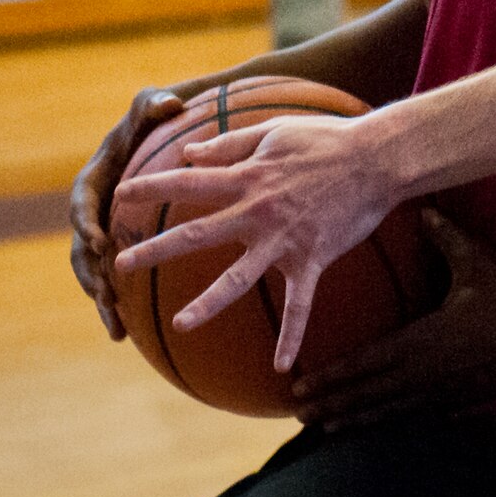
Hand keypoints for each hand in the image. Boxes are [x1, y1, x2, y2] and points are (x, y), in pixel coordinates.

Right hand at [69, 86, 186, 338]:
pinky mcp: (122, 248)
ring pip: (94, 273)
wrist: (174, 132)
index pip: (81, 202)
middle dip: (90, 275)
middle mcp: (95, 209)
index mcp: (96, 176)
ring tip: (117, 330)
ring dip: (102, 301)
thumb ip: (156, 102)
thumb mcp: (156, 102)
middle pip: (80, 248)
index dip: (85, 223)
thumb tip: (170, 103)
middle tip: (106, 296)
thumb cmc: (162, 115)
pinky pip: (116, 281)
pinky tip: (131, 336)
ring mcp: (106, 231)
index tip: (98, 243)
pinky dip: (120, 306)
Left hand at [111, 109, 401, 369]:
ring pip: (238, 278)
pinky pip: (299, 306)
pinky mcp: (312, 259)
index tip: (119, 196)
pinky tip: (282, 366)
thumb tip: (189, 154)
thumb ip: (229, 144)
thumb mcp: (274, 130)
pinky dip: (291, 337)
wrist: (376, 160)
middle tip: (120, 266)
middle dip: (155, 250)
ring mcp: (283, 240)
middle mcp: (257, 211)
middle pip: (196, 234)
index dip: (150, 188)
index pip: (187, 183)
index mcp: (246, 178)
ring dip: (207, 303)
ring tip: (179, 325)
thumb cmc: (326, 140)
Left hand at [292, 209, 495, 430]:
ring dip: (351, 418)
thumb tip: (423, 209)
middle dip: (330, 403)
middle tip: (297, 412)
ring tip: (321, 427)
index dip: (331, 377)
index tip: (300, 385)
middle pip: (366, 395)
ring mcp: (439, 393)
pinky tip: (368, 425)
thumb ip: (446, 238)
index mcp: (424, 342)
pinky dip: (382, 421)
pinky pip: (408, 415)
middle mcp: (424, 374)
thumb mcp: (478, 265)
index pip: (365, 364)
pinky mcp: (454, 401)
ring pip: (384, 410)